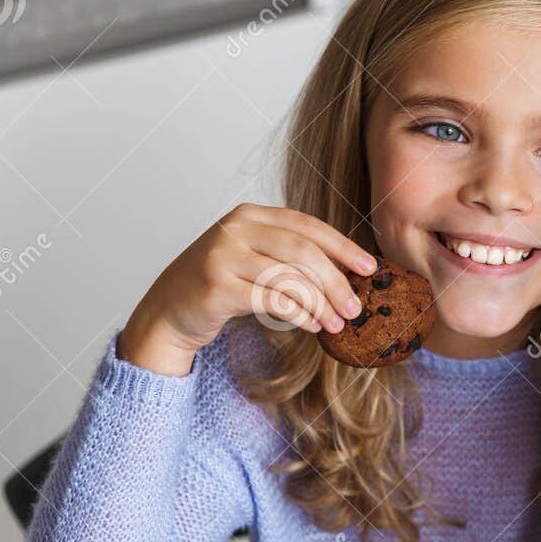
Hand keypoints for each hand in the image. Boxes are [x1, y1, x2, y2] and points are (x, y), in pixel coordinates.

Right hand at [118, 203, 376, 374]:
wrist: (170, 311)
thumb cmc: (222, 286)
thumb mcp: (256, 260)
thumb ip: (292, 257)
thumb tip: (349, 274)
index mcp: (250, 215)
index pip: (307, 225)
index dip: (343, 247)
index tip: (370, 268)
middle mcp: (234, 228)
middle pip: (303, 251)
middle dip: (336, 282)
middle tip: (355, 308)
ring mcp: (222, 255)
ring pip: (289, 277)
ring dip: (320, 304)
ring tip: (335, 323)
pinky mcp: (217, 286)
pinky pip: (272, 300)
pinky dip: (299, 315)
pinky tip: (312, 326)